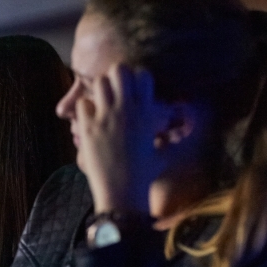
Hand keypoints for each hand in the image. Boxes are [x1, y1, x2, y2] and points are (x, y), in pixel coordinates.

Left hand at [74, 64, 166, 213]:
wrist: (123, 195)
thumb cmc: (144, 176)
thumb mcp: (161, 152)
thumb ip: (170, 136)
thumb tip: (183, 130)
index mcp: (146, 113)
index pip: (143, 76)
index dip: (136, 79)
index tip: (132, 92)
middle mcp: (127, 111)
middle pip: (119, 71)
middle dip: (115, 78)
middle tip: (113, 94)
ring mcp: (106, 118)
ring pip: (99, 83)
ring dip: (99, 91)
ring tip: (101, 105)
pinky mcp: (88, 129)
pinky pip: (83, 104)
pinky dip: (85, 109)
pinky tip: (89, 121)